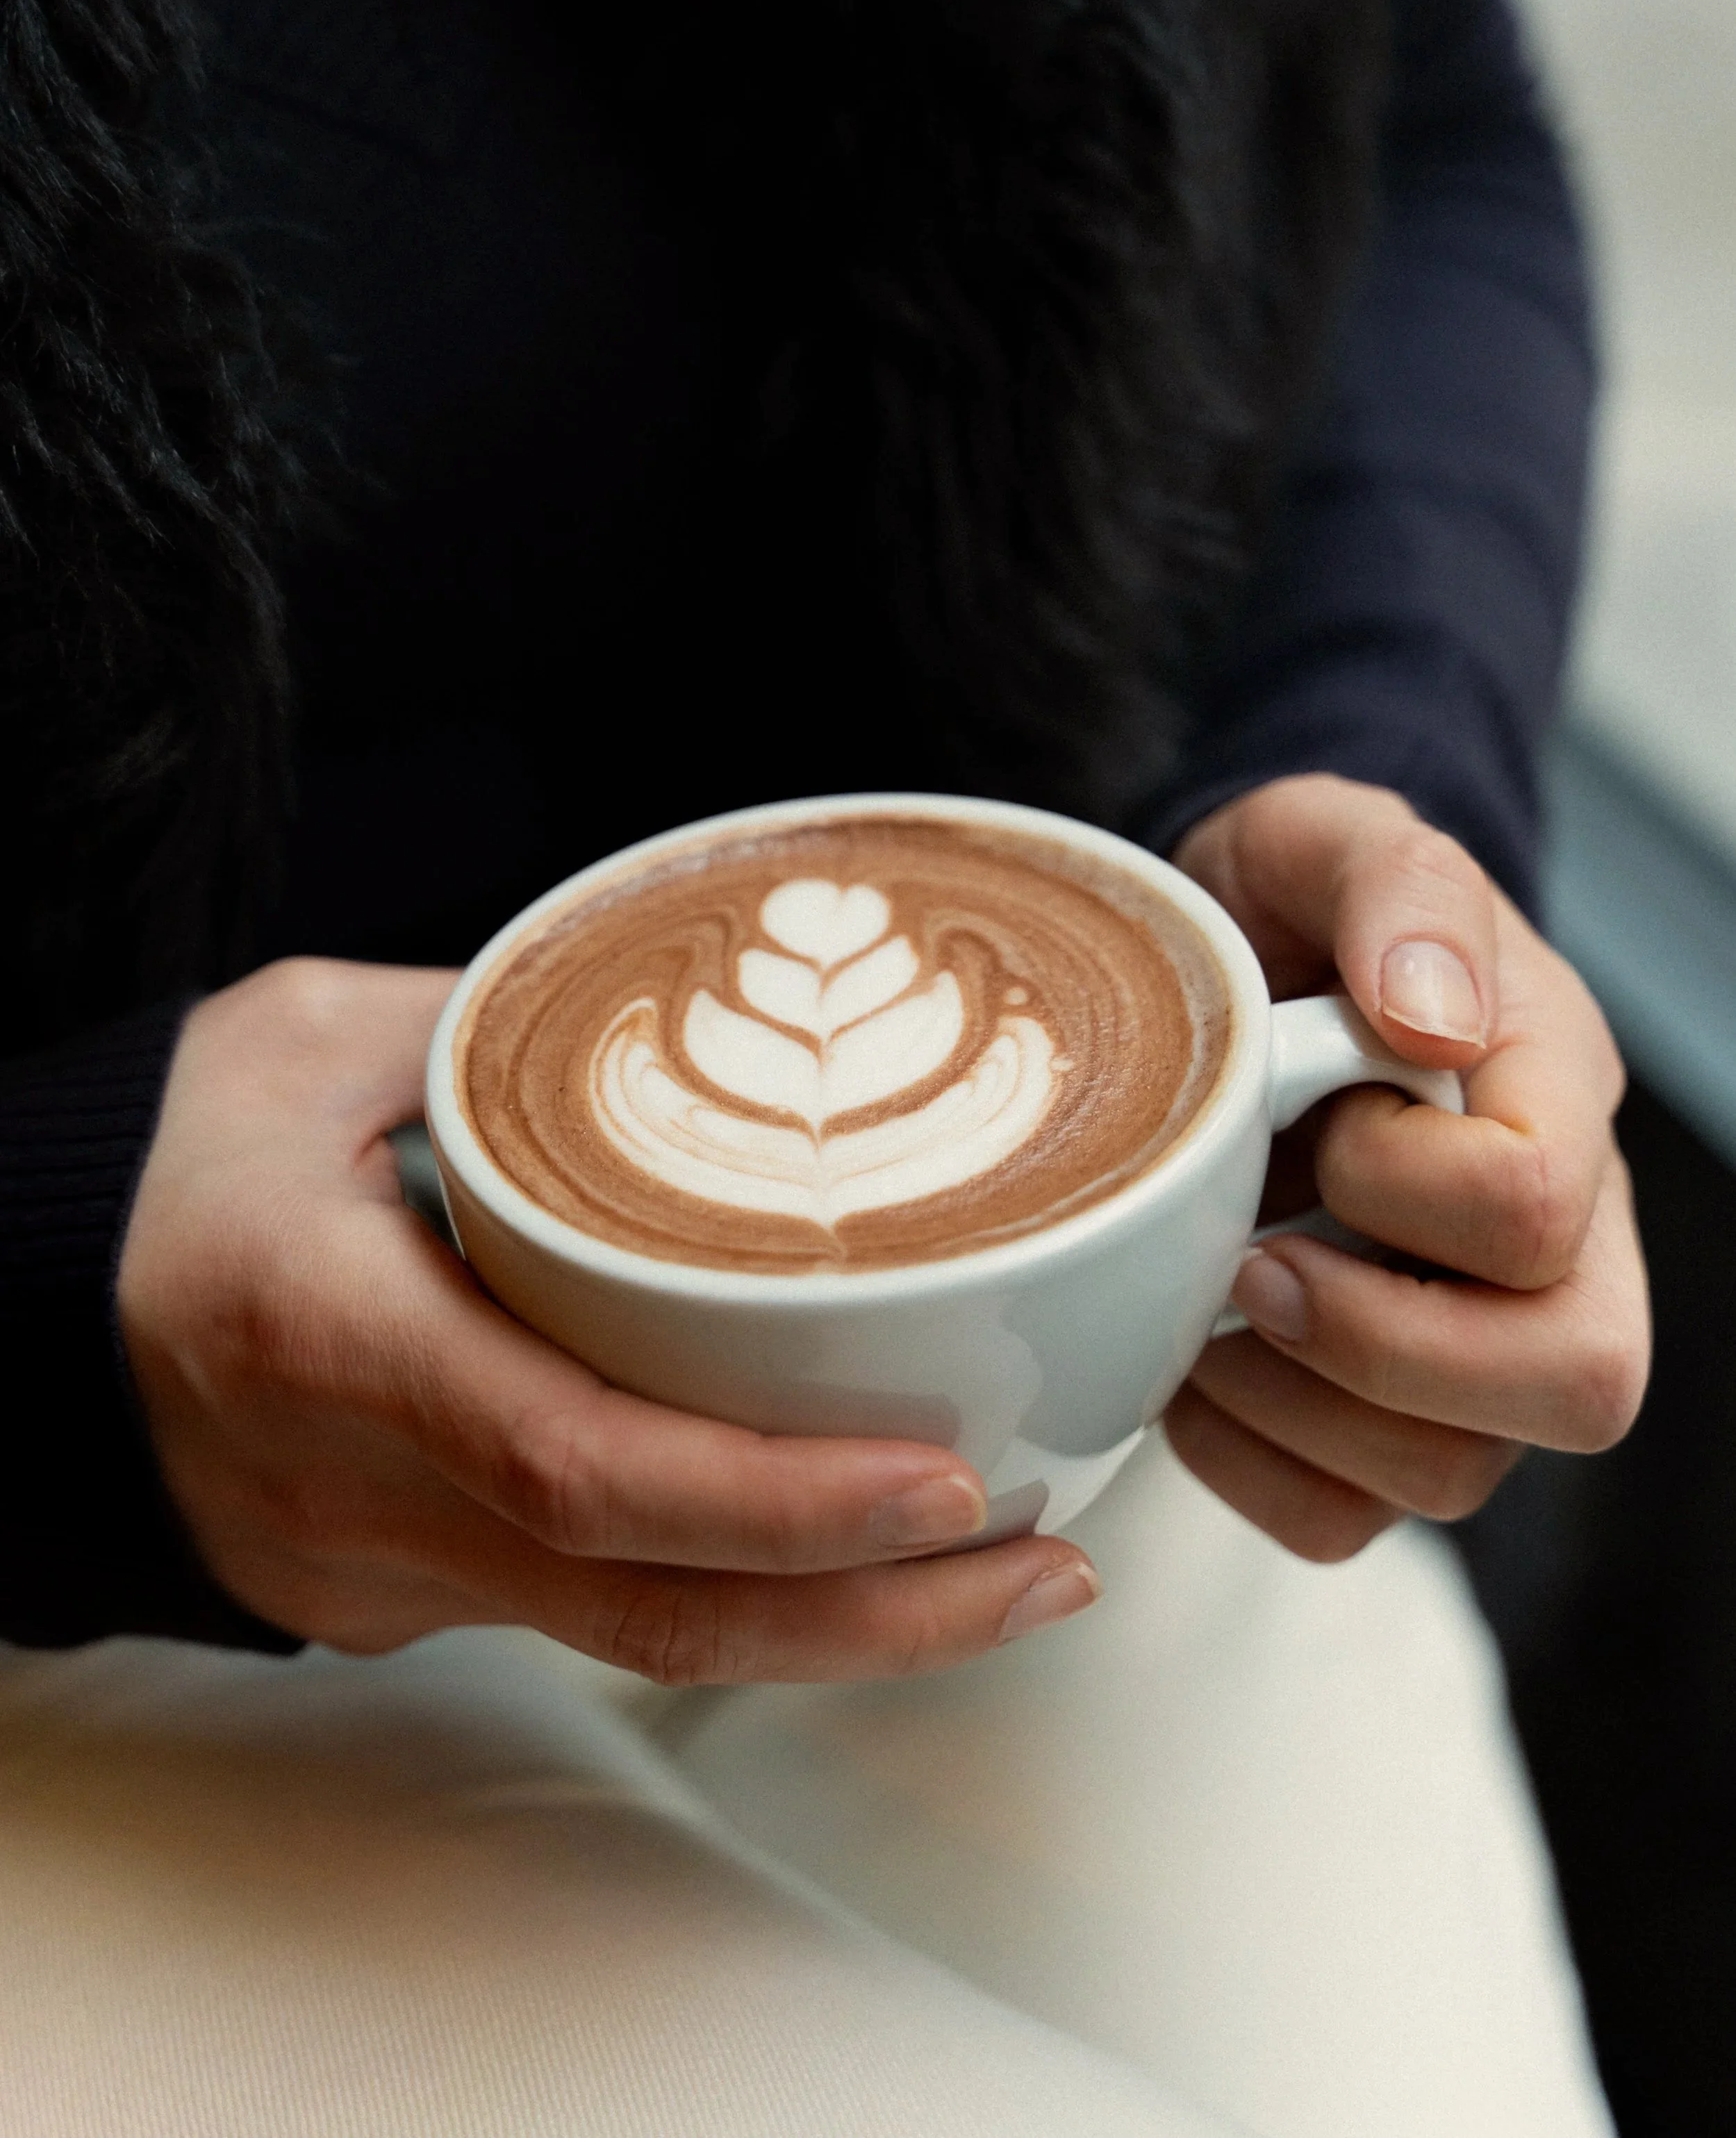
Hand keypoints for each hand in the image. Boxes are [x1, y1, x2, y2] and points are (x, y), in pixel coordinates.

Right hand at [118, 959, 1098, 1677]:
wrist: (31, 1305)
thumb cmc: (171, 1155)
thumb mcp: (315, 1038)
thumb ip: (507, 1026)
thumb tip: (704, 998)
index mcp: (329, 1336)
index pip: (573, 1462)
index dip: (769, 1494)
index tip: (940, 1481)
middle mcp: (360, 1493)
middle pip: (644, 1607)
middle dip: (870, 1609)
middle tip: (1049, 1566)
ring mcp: (383, 1568)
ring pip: (637, 1642)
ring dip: (839, 1623)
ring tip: (1013, 1572)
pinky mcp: (410, 1588)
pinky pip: (599, 1614)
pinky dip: (746, 1591)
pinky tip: (865, 1545)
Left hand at [1167, 774, 1649, 1559]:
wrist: (1234, 963)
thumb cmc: (1293, 905)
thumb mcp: (1328, 839)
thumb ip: (1398, 891)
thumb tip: (1429, 1019)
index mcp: (1552, 1093)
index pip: (1541, 1204)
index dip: (1414, 1184)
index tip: (1321, 1117)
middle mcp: (1551, 1238)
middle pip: (1576, 1379)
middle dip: (1384, 1345)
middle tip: (1252, 1266)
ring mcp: (1476, 1338)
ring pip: (1457, 1473)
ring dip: (1301, 1412)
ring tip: (1208, 1310)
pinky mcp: (1385, 1412)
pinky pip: (1346, 1518)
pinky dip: (1252, 1468)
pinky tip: (1192, 1369)